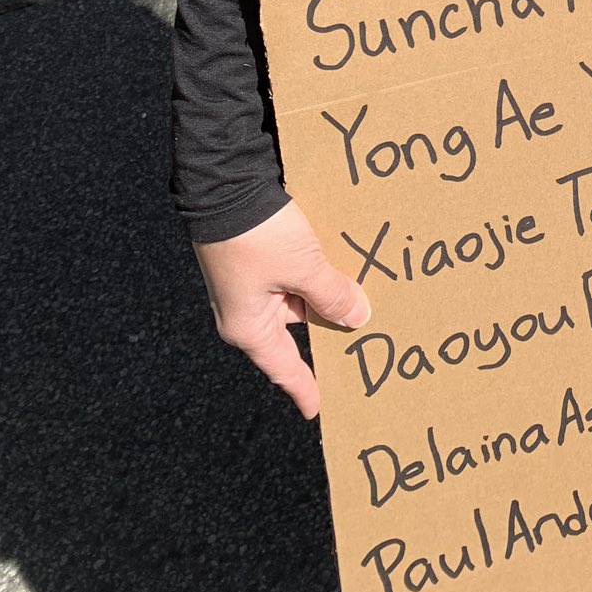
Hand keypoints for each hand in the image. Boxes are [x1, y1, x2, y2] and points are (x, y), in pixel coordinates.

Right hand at [193, 200, 371, 418]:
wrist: (225, 183)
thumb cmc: (258, 235)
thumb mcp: (304, 268)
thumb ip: (333, 295)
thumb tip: (359, 317)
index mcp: (249, 327)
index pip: (284, 368)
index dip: (305, 388)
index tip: (319, 409)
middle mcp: (246, 310)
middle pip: (296, 330)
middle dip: (328, 329)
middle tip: (363, 340)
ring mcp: (250, 282)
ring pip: (298, 298)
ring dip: (326, 294)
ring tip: (366, 297)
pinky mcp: (256, 256)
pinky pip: (293, 274)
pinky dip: (317, 273)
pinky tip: (345, 266)